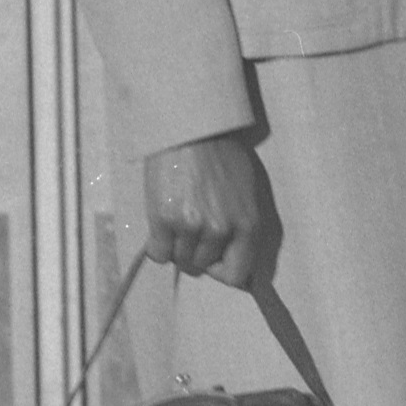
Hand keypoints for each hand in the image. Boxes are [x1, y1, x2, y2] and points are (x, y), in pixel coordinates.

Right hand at [140, 131, 277, 282]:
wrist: (190, 130)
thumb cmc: (221, 155)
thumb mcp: (245, 192)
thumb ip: (242, 225)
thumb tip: (234, 255)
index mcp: (247, 224)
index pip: (237, 275)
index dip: (223, 271)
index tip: (214, 260)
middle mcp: (221, 230)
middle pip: (203, 267)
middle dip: (196, 253)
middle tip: (192, 227)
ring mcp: (191, 226)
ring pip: (180, 259)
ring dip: (177, 246)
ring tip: (179, 218)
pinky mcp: (164, 219)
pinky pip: (158, 253)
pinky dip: (158, 244)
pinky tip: (162, 223)